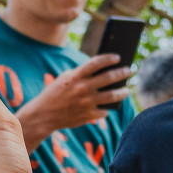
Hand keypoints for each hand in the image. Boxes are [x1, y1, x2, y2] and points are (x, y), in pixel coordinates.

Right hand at [17, 53, 131, 145]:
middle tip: (129, 71)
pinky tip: (110, 106)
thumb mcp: (65, 78)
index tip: (118, 57)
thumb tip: (103, 70)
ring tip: (126, 90)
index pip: (96, 63)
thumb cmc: (55, 93)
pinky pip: (104, 111)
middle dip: (122, 73)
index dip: (109, 58)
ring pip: (112, 96)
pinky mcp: (88, 115)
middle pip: (109, 77)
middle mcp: (82, 88)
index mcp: (76, 76)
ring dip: (122, 92)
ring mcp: (86, 103)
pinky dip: (107, 108)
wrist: (44, 115)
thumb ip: (82, 73)